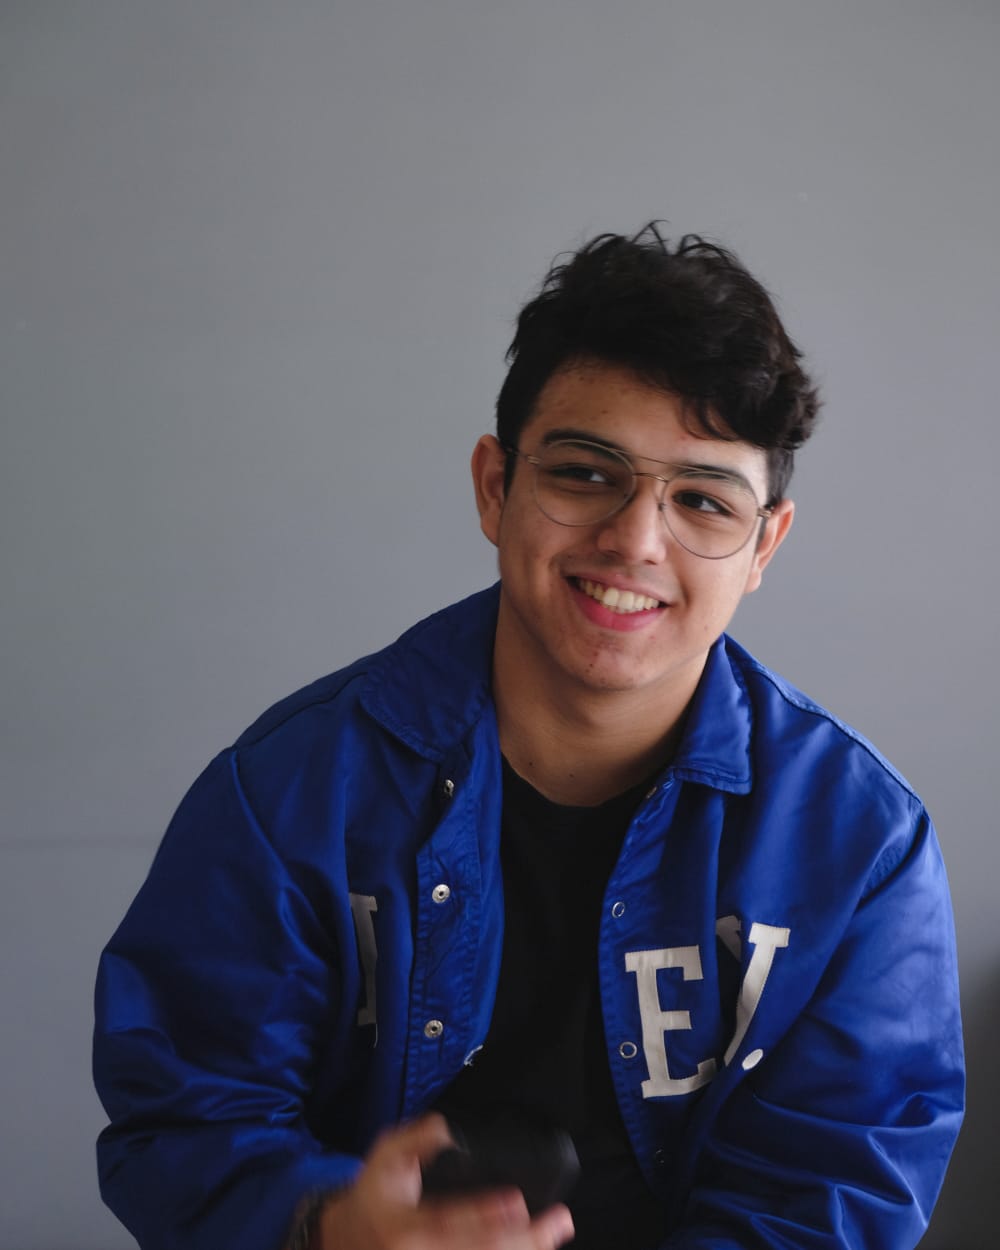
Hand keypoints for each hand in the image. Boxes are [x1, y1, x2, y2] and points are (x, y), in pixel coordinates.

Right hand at [315, 1113, 574, 1249]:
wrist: (351, 1237)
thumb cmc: (376, 1192)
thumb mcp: (385, 1155)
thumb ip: (416, 1140)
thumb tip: (445, 1129)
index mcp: (404, 1228)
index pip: (450, 1222)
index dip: (485, 1214)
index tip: (519, 1201)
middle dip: (525, 1239)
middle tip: (559, 1221)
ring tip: (556, 1232)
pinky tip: (537, 1246)